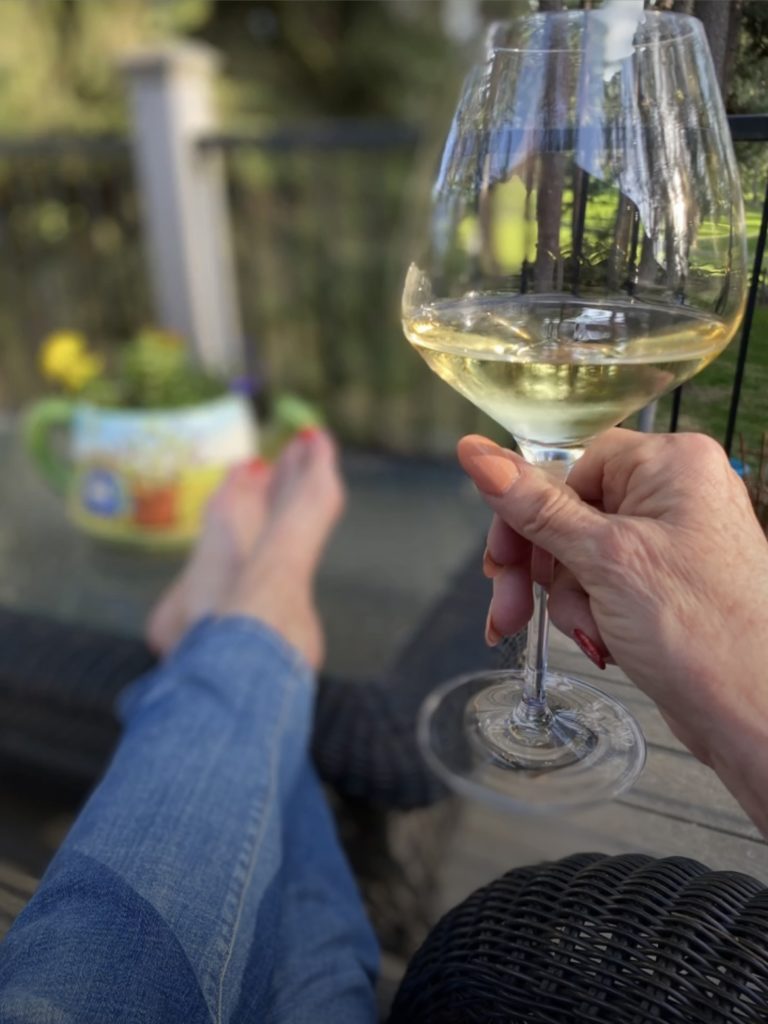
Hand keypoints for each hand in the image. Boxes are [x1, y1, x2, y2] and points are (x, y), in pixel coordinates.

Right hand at [458, 430, 767, 833]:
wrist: (755, 714)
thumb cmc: (704, 633)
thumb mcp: (603, 560)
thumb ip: (534, 507)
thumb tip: (476, 453)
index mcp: (670, 463)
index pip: (568, 465)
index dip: (528, 515)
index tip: (501, 559)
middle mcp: (673, 492)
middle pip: (566, 511)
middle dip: (539, 567)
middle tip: (508, 606)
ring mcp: (669, 537)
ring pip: (576, 553)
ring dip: (566, 598)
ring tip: (589, 632)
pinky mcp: (662, 579)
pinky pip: (598, 580)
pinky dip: (588, 611)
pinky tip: (603, 640)